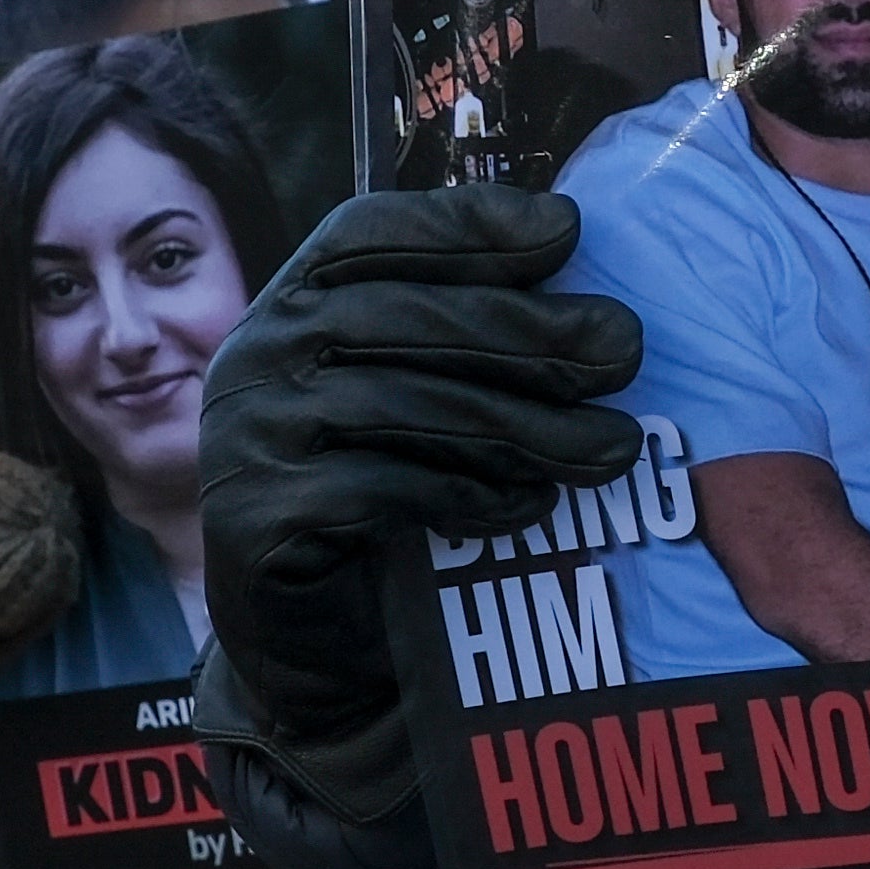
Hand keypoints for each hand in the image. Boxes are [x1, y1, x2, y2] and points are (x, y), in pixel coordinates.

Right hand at [197, 188, 645, 767]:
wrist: (310, 646)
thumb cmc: (380, 506)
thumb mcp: (418, 403)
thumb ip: (464, 342)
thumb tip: (593, 301)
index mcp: (291, 306)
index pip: (367, 233)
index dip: (465, 223)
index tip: (567, 230)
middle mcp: (255, 356)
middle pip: (398, 316)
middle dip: (526, 329)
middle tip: (623, 350)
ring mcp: (246, 436)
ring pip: (401, 405)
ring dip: (523, 423)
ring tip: (613, 446)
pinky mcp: (254, 518)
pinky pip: (379, 490)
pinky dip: (468, 494)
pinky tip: (533, 504)